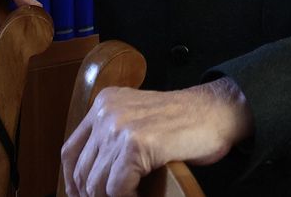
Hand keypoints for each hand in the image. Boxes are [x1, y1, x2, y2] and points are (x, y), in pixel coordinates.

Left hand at [61, 77, 252, 196]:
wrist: (219, 112)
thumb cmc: (186, 122)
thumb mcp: (140, 120)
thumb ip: (114, 138)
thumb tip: (90, 180)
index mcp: (105, 103)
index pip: (71, 150)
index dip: (73, 181)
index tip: (82, 196)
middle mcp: (107, 111)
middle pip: (81, 170)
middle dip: (93, 195)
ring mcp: (121, 126)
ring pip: (96, 183)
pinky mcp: (136, 143)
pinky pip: (117, 188)